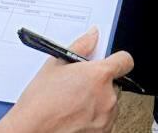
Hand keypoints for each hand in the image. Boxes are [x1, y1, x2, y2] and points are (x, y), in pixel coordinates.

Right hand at [0, 27, 131, 132]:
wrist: (31, 130)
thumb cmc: (40, 102)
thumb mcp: (56, 65)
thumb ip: (81, 46)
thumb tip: (93, 35)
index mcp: (99, 75)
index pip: (125, 61)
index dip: (117, 60)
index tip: (111, 62)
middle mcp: (107, 96)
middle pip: (114, 83)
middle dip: (101, 83)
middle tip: (80, 86)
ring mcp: (106, 117)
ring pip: (110, 103)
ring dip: (98, 101)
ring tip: (74, 103)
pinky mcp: (103, 132)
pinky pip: (105, 120)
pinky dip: (95, 118)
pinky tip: (76, 116)